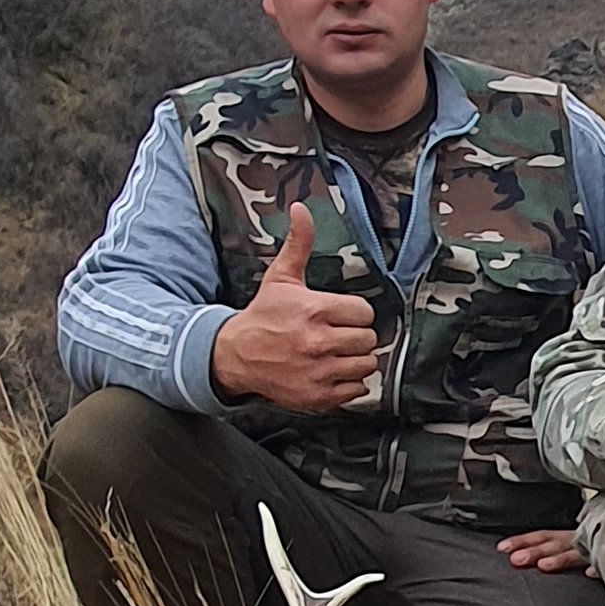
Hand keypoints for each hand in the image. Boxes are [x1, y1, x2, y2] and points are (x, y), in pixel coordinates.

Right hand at [212, 203, 380, 411]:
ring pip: (366, 366)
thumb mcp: (281, 278)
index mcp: (315, 310)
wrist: (235, 356)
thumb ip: (298, 243)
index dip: (355, 314)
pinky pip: (355, 391)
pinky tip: (331, 372)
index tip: (342, 316)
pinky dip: (348, 384)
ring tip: (337, 354)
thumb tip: (302, 209)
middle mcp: (319, 342)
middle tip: (339, 336)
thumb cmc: (263, 316)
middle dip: (356, 337)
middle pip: (368, 340)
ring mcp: (319, 371)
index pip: (364, 313)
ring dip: (355, 361)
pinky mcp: (317, 396)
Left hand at [496, 524, 589, 574]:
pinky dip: (598, 568)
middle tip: (516, 560)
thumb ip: (557, 553)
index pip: (543, 536)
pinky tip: (590, 574)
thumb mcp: (575, 547)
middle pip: (554, 544)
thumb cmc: (599, 545)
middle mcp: (580, 540)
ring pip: (576, 553)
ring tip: (544, 566)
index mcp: (569, 537)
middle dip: (535, 551)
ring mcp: (596, 549)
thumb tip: (528, 560)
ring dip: (560, 559)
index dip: (522, 541)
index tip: (501, 549)